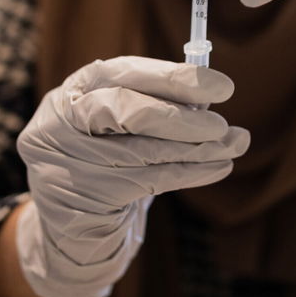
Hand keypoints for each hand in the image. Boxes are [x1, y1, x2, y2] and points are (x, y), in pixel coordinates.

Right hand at [15, 56, 247, 296]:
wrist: (74, 223)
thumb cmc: (107, 159)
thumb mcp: (122, 124)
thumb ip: (156, 104)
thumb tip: (208, 96)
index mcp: (73, 90)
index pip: (124, 73)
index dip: (174, 77)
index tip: (222, 86)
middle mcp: (60, 121)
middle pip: (123, 109)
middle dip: (180, 116)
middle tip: (222, 124)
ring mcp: (66, 162)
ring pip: (142, 151)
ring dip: (197, 149)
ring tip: (235, 144)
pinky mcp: (82, 198)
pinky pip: (148, 183)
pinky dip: (190, 173)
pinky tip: (219, 167)